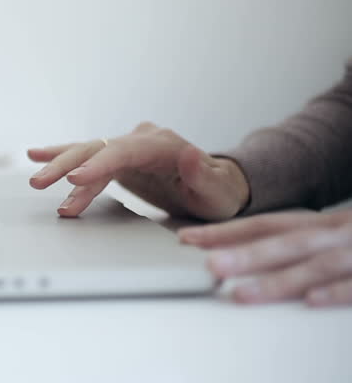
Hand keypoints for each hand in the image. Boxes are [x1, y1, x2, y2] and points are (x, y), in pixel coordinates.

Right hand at [28, 122, 250, 220]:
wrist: (218, 187)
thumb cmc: (220, 192)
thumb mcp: (219, 191)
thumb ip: (203, 174)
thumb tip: (190, 152)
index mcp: (163, 145)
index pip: (123, 152)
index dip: (97, 165)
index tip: (74, 179)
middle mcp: (142, 140)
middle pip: (98, 149)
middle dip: (66, 166)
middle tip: (41, 182)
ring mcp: (128, 147)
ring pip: (88, 153)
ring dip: (60, 166)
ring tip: (35, 179)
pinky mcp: (119, 158)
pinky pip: (88, 157)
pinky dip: (63, 157)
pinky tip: (37, 155)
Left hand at [179, 210, 351, 306]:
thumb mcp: (339, 231)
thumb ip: (303, 239)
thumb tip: (252, 252)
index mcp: (322, 224)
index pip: (266, 225)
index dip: (226, 232)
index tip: (188, 239)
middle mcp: (337, 233)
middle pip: (285, 241)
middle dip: (245, 253)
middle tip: (208, 265)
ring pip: (316, 264)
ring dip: (277, 279)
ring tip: (242, 293)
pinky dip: (336, 291)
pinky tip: (311, 300)